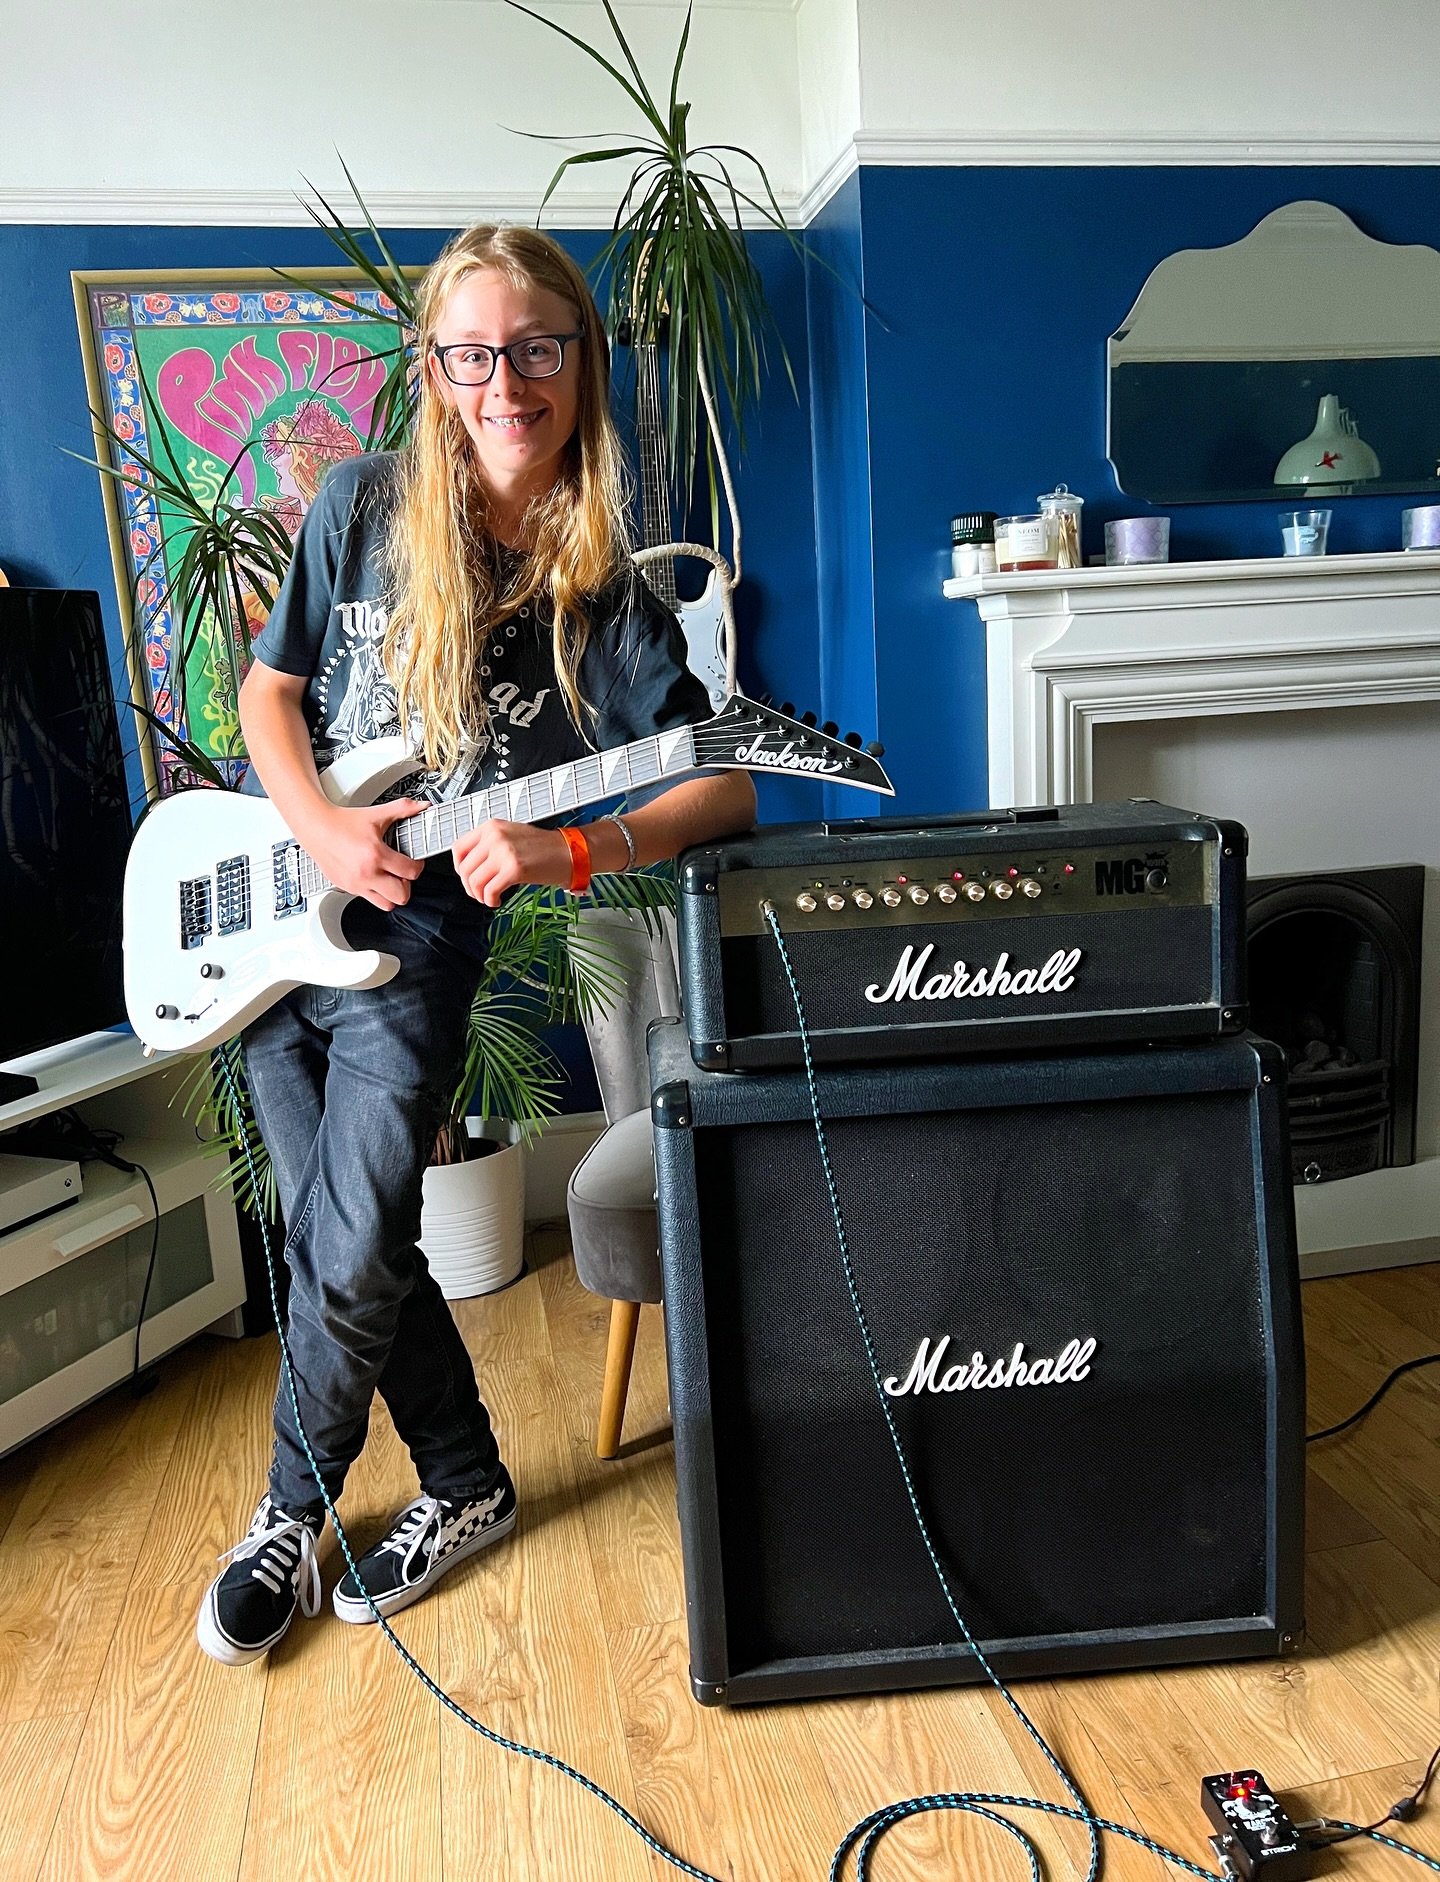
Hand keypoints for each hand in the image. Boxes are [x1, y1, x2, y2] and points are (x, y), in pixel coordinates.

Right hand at [295, 798, 426, 910]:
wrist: (316, 827)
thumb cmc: (343, 822)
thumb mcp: (376, 814)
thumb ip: (403, 809)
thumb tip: (422, 805)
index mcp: (376, 855)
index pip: (410, 872)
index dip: (418, 867)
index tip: (415, 862)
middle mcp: (366, 873)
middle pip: (401, 896)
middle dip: (406, 885)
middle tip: (402, 873)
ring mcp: (356, 884)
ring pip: (386, 904)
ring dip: (391, 894)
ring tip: (390, 879)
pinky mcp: (346, 888)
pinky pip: (367, 898)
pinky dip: (375, 892)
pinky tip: (373, 877)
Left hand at [452, 819, 572, 907]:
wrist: (570, 852)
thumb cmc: (544, 847)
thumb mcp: (510, 836)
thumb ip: (489, 845)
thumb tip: (469, 866)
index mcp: (491, 826)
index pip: (458, 848)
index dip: (459, 868)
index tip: (467, 877)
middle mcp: (494, 836)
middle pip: (464, 868)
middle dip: (469, 886)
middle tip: (479, 893)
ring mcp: (504, 852)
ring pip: (474, 881)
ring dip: (479, 896)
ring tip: (490, 898)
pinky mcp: (514, 869)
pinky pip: (489, 891)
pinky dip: (490, 900)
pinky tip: (498, 901)